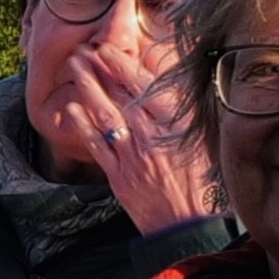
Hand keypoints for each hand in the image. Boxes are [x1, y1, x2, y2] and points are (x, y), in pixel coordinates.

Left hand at [33, 30, 220, 236]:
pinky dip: (84, 127)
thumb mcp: (206, 144)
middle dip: (99, 71)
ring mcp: (134, 157)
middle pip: (121, 97)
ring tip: (74, 69)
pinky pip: (98, 147)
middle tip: (81, 51)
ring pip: (106, 117)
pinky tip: (72, 109)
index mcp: (179, 128)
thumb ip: (190, 114)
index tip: (108, 49)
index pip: (148, 89)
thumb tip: (176, 83)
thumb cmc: (206, 187)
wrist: (190, 229)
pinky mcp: (120, 178)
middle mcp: (154, 139)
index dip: (125, 67)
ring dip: (88, 90)